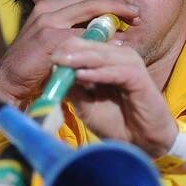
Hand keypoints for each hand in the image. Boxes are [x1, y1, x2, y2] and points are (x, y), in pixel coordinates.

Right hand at [0, 0, 140, 113]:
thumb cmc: (31, 66)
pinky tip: (118, 44)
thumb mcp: (52, 42)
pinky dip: (103, 39)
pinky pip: (84, 35)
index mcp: (48, 7)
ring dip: (114, 16)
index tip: (128, 7)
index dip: (108, 1)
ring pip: (89, 11)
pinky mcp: (50, 38)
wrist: (7, 83)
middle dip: (117, 4)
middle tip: (138, 11)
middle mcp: (47, 9)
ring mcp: (48, 21)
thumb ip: (72, 32)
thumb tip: (100, 29)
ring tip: (134, 22)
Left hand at [52, 37, 177, 156]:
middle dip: (70, 51)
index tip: (47, 58)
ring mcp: (130, 63)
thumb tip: (55, 71)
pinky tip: (81, 76)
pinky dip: (98, 73)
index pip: (83, 44)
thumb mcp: (86, 103)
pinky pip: (115, 71)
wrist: (138, 141)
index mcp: (106, 58)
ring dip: (81, 59)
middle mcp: (119, 56)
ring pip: (101, 56)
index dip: (65, 49)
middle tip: (52, 57)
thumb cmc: (114, 121)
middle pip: (91, 45)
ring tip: (62, 63)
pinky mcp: (138, 76)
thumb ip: (73, 87)